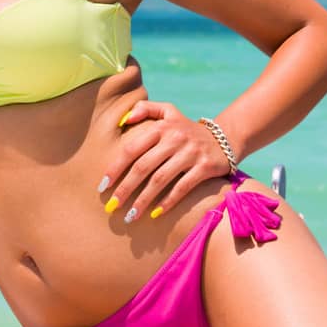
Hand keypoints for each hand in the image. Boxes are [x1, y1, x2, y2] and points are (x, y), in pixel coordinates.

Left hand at [99, 100, 232, 223]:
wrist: (224, 138)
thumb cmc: (186, 129)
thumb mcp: (168, 111)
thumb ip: (144, 109)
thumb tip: (123, 120)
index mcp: (161, 127)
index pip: (132, 148)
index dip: (115, 168)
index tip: (102, 186)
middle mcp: (175, 139)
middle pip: (143, 167)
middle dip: (125, 189)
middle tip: (111, 207)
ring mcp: (190, 153)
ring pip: (160, 180)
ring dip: (142, 200)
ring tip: (129, 217)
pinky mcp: (204, 167)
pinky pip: (182, 188)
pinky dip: (167, 202)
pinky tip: (154, 214)